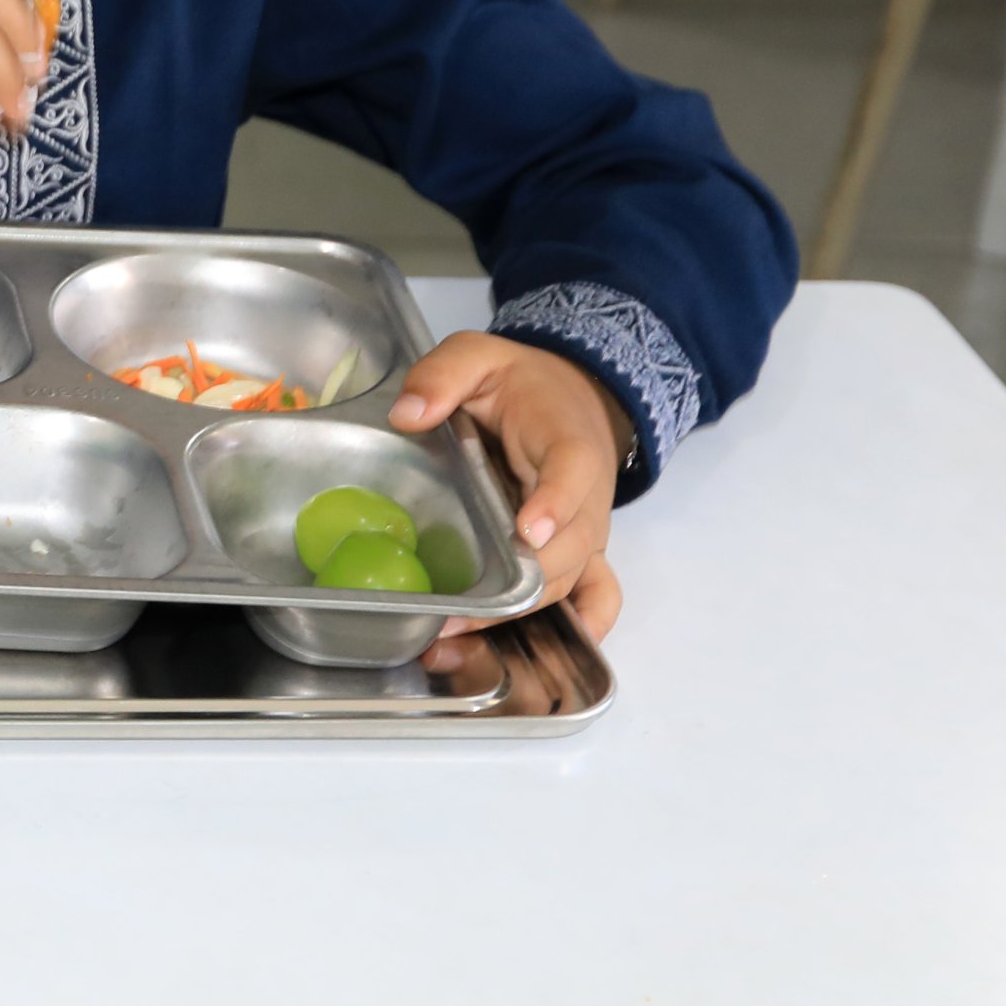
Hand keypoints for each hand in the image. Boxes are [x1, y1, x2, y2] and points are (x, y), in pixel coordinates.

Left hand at [386, 333, 633, 645]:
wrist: (574, 396)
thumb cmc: (524, 383)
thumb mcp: (480, 355)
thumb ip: (444, 374)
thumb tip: (408, 415)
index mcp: (568, 444)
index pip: (572, 475)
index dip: (554, 505)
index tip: (527, 531)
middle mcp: (587, 499)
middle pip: (569, 548)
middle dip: (521, 582)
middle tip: (460, 608)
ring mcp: (585, 531)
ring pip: (570, 580)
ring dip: (525, 612)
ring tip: (459, 634)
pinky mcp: (580, 551)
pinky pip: (598, 595)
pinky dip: (580, 623)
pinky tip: (534, 651)